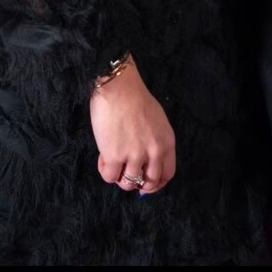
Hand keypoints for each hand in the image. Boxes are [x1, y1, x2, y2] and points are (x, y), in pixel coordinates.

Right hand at [90, 55, 175, 195]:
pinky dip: (105, 170)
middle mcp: (154, 152)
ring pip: (128, 184)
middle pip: (149, 184)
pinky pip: (109, 177)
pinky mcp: (114, 156)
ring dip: (119, 177)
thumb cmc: (135, 98)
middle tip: (126, 174)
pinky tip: (103, 157)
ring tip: (113, 161)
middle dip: (137, 183)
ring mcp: (134, 156)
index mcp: (166, 142)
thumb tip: (146, 162)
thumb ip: (155, 141)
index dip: (156, 183)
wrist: (118, 87)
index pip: (167, 174)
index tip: (145, 183)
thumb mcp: (157, 121)